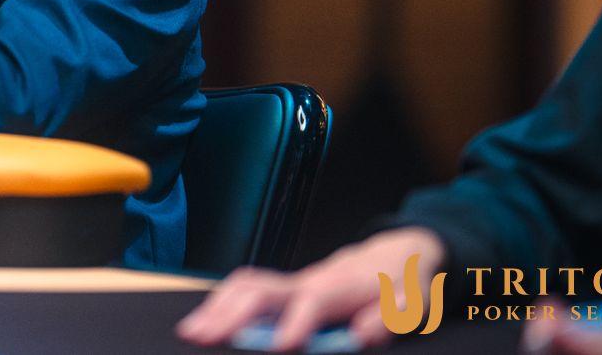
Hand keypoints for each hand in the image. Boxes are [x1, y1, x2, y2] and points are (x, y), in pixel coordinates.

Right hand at [176, 227, 447, 349]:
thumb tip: (362, 334)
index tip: (280, 347)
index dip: (296, 324)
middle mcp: (307, 282)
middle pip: (262, 290)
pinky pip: (244, 289)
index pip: (312, 303)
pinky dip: (219, 302)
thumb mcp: (409, 305)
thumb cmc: (399, 285)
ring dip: (216, 307)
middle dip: (230, 313)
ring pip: (245, 286)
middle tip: (203, 336)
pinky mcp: (282, 289)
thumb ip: (386, 319)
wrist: (391, 257)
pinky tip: (203, 321)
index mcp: (341, 290)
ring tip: (192, 331)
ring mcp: (291, 282)